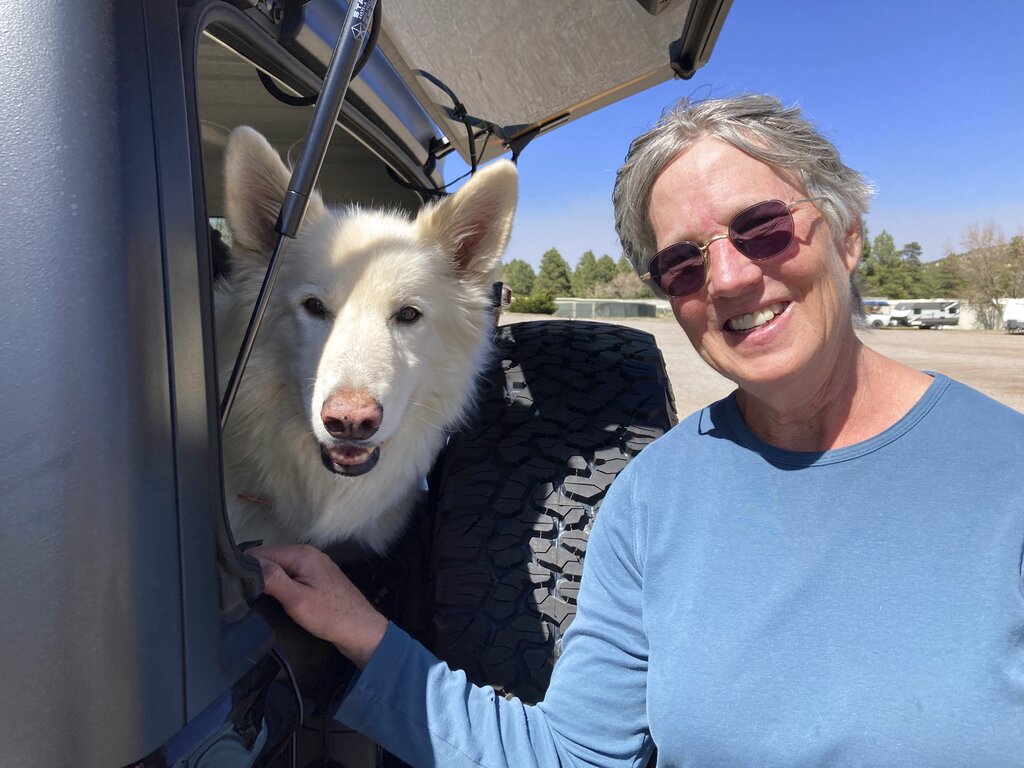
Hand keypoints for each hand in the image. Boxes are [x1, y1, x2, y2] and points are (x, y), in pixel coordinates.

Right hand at [251, 544, 388, 667]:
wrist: (361, 631)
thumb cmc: (331, 616)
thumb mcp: (297, 600)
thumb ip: (272, 579)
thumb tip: (248, 564)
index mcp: (302, 554)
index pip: (261, 553)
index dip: (245, 568)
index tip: (232, 586)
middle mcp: (308, 554)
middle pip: (270, 559)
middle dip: (256, 575)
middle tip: (241, 596)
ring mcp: (313, 566)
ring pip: (279, 568)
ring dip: (268, 581)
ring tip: (254, 599)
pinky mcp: (316, 578)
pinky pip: (290, 576)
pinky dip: (280, 585)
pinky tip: (274, 599)